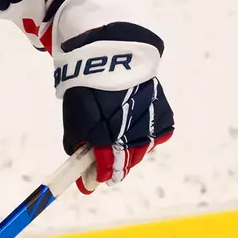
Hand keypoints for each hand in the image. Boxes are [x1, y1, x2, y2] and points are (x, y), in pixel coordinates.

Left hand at [61, 78, 173, 193]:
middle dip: (116, 165)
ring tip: (120, 140)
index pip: (107, 169)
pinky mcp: (161, 111)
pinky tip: (136, 128)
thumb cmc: (86, 89)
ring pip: (143, 149)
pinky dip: (148, 135)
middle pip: (127, 161)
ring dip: (132, 150)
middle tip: (106, 161)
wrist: (109, 57)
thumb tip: (85, 175)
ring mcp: (149, 122)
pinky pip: (158, 134)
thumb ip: (79, 147)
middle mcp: (131, 133)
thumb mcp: (75, 120)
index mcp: (107, 137)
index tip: (93, 181)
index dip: (100, 176)